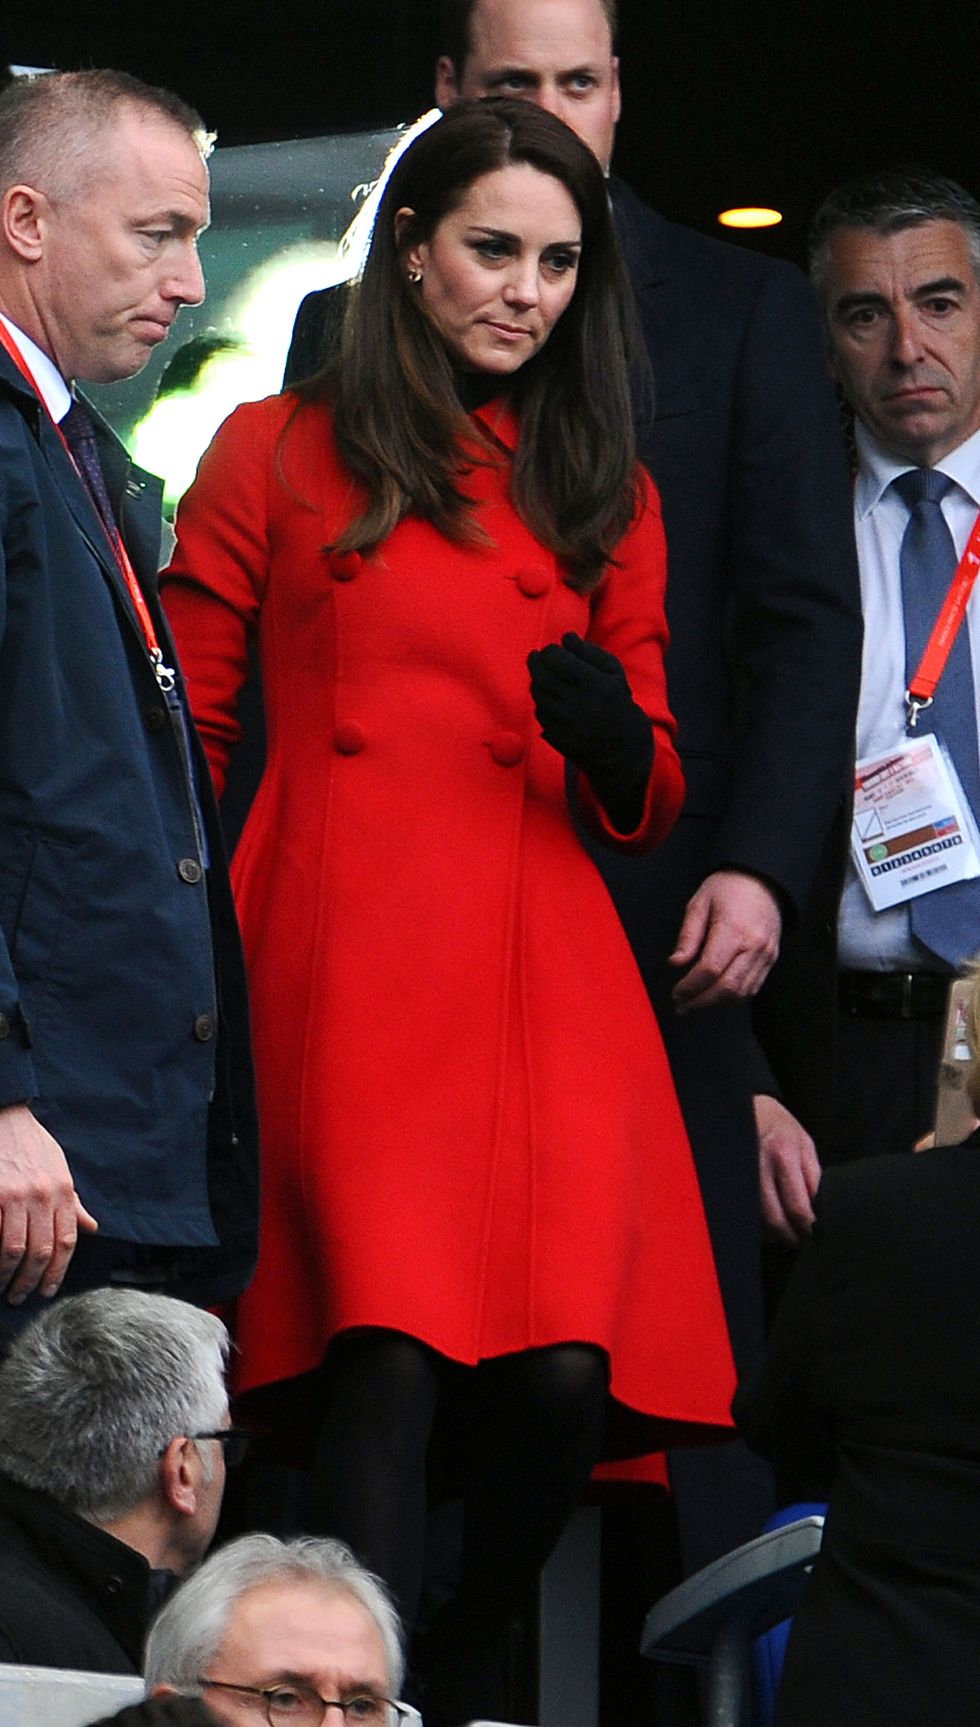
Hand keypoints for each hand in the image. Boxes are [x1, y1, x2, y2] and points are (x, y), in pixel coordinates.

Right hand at [0, 1105, 97, 1304]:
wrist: (7, 1118)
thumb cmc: (33, 1145)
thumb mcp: (60, 1168)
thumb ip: (73, 1202)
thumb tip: (90, 1227)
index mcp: (63, 1191)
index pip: (66, 1241)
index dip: (58, 1271)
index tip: (48, 1290)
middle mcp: (43, 1195)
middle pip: (42, 1250)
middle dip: (32, 1280)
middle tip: (22, 1296)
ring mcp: (15, 1196)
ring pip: (16, 1248)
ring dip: (8, 1275)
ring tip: (4, 1288)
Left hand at [527, 633, 650, 773]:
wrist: (621, 744)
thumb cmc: (615, 698)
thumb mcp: (612, 671)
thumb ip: (589, 651)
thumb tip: (565, 637)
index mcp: (595, 684)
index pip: (556, 657)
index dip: (550, 650)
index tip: (553, 650)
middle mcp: (578, 704)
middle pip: (541, 674)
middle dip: (536, 661)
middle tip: (537, 656)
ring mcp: (565, 723)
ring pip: (537, 693)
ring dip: (538, 681)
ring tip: (547, 677)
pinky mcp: (556, 737)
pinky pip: (539, 712)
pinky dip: (542, 702)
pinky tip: (553, 699)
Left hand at [670, 869, 781, 1011]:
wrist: (762, 879)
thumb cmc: (729, 887)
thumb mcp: (699, 904)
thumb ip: (688, 936)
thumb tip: (675, 963)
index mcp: (733, 929)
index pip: (710, 969)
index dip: (690, 986)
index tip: (676, 992)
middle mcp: (754, 945)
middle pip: (727, 987)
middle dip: (701, 1001)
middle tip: (682, 1005)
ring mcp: (766, 954)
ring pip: (741, 992)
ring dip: (716, 1002)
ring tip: (695, 1003)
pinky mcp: (771, 958)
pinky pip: (753, 986)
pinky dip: (733, 996)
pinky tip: (716, 994)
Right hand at [755, 1093, 819, 1244]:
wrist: (746, 1110)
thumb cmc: (780, 1127)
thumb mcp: (805, 1144)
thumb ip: (813, 1177)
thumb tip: (818, 1210)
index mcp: (784, 1157)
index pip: (797, 1208)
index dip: (807, 1228)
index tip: (814, 1234)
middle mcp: (760, 1169)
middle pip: (774, 1220)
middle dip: (790, 1237)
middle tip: (800, 1241)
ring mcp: (741, 1176)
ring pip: (757, 1221)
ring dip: (773, 1234)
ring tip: (786, 1233)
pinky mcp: (730, 1182)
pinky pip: (744, 1212)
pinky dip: (757, 1224)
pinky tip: (768, 1224)